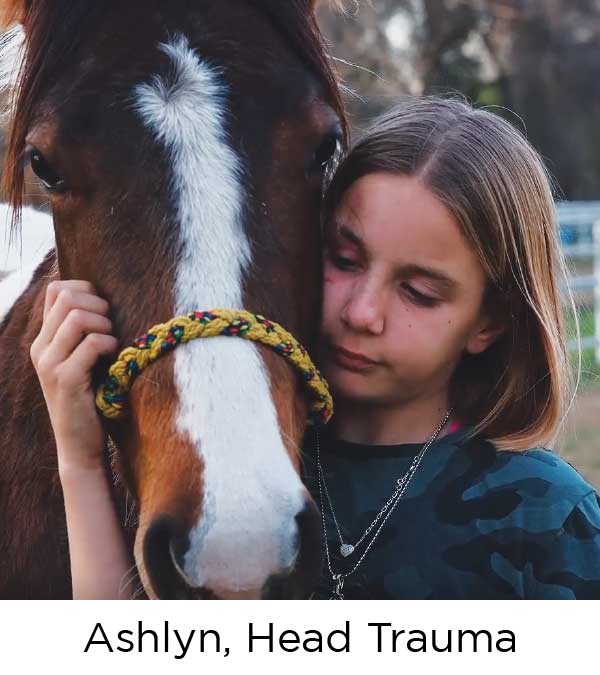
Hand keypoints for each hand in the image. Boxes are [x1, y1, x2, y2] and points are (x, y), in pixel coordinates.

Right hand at [30, 280, 119, 472]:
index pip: (56, 290)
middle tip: (111, 329)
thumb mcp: (84, 361)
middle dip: (98, 305)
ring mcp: (50, 364)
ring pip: (78, 317)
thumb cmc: (92, 400)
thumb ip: (86, 334)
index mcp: (44, 340)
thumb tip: (108, 300)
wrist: (80, 446)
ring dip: (105, 325)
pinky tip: (114, 358)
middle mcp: (41, 348)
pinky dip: (109, 345)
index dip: (86, 290)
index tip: (104, 311)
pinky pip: (90, 344)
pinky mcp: (65, 380)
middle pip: (67, 297)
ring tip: (112, 344)